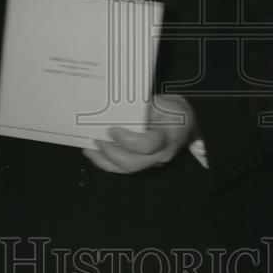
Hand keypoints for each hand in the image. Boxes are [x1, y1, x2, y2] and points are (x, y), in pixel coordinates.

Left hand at [82, 94, 196, 173]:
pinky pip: (123, 169)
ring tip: (90, 148)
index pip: (148, 144)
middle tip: (97, 139)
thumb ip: (142, 107)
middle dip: (111, 153)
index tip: (112, 129)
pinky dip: (106, 162)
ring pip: (126, 170)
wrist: (183, 123)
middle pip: (134, 163)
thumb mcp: (161, 103)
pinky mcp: (144, 164)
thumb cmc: (172, 110)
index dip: (127, 140)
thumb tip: (116, 108)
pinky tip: (94, 153)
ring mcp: (153, 162)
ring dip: (104, 160)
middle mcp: (161, 153)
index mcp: (168, 135)